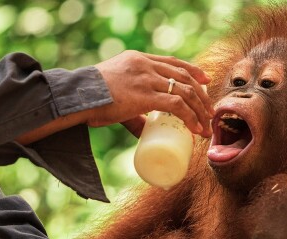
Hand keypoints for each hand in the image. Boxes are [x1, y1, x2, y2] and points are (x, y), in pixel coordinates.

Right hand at [89, 50, 213, 137]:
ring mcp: (146, 79)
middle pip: (184, 76)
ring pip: (185, 91)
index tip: (204, 80)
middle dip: (201, 95)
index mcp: (138, 59)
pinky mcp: (145, 95)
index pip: (172, 62)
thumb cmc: (91, 98)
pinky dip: (190, 117)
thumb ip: (133, 112)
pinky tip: (197, 129)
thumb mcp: (115, 95)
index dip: (192, 70)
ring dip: (200, 110)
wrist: (76, 97)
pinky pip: (177, 105)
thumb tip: (146, 131)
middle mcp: (145, 65)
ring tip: (206, 125)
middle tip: (209, 111)